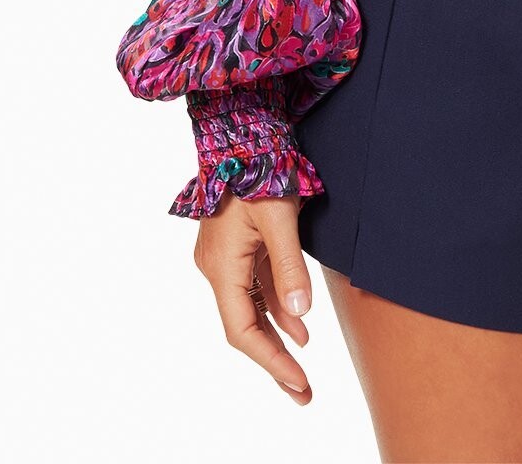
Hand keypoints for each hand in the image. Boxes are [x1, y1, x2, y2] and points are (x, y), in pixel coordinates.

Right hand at [192, 189, 315, 402]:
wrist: (242, 129)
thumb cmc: (258, 168)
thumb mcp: (279, 217)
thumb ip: (289, 266)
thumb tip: (301, 312)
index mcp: (221, 267)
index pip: (244, 330)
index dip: (271, 360)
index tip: (298, 382)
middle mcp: (218, 267)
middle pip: (245, 326)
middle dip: (274, 360)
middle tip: (302, 392)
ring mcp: (226, 257)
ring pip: (252, 307)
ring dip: (278, 334)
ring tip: (303, 364)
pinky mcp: (237, 244)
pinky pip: (256, 285)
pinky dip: (277, 304)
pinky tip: (298, 321)